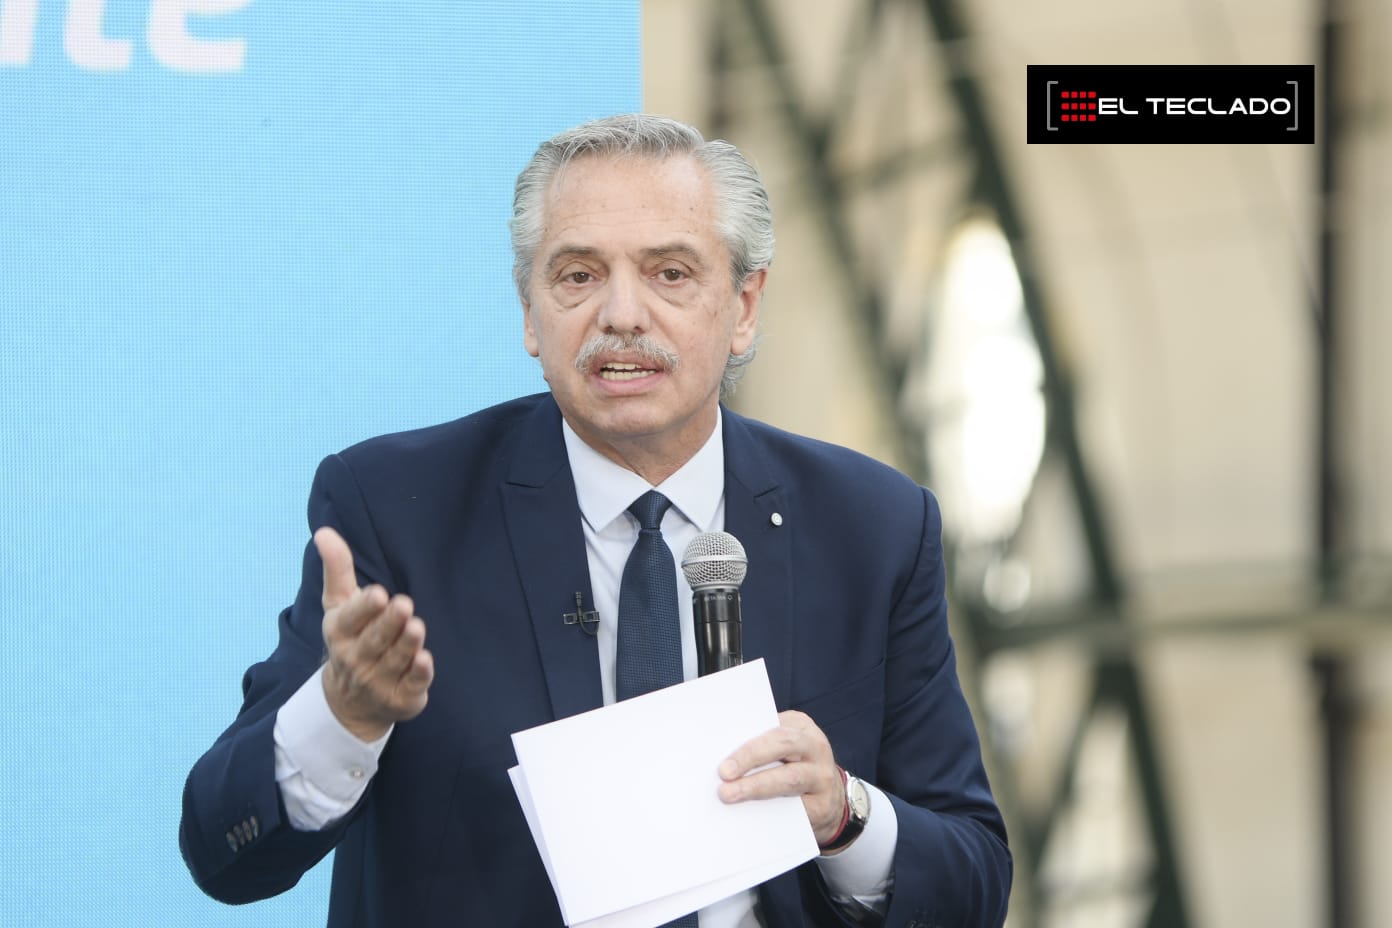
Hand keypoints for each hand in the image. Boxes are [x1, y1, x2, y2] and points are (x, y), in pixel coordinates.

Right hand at [315, 526, 433, 741]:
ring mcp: (378, 681)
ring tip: (416, 627)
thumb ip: (338, 569)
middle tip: (403, 605)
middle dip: (388, 623)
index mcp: (340, 633)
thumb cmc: (350, 640)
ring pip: (395, 660)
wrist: (351, 703)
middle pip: (375, 640)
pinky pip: (411, 685)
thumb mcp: (339, 606)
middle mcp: (356, 659)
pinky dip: (418, 675)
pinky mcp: (401, 698)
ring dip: (406, 644)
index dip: (364, 608)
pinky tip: (425, 661)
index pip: (351, 619)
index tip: (378, 594)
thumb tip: (324, 531)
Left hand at [717, 710, 846, 846]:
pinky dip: (769, 812)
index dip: (747, 737)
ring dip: (756, 787)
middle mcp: (815, 747)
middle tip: (724, 772)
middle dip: (750, 756)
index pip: (772, 725)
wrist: (830, 801)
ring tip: (728, 795)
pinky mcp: (823, 806)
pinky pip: (795, 810)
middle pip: (783, 744)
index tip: (720, 746)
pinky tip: (747, 816)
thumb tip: (721, 758)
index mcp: (800, 726)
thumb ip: (759, 747)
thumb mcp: (783, 749)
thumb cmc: (794, 768)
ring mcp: (822, 776)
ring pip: (790, 779)